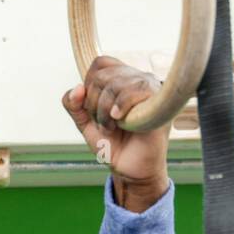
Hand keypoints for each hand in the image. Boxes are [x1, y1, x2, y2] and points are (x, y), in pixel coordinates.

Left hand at [62, 55, 169, 210]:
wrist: (131, 169)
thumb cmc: (114, 145)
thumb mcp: (86, 124)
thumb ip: (74, 105)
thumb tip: (77, 88)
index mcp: (122, 80)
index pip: (101, 64)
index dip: (89, 84)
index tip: (92, 108)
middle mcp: (138, 80)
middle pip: (104, 75)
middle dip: (94, 102)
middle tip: (103, 124)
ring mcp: (151, 89)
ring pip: (117, 83)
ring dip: (105, 109)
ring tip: (111, 127)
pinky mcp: (159, 103)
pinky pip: (136, 90)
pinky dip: (121, 105)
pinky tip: (119, 120)